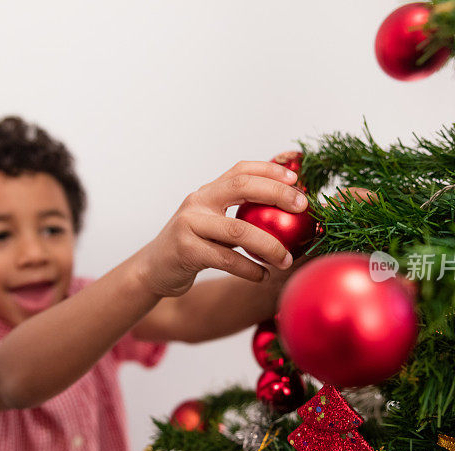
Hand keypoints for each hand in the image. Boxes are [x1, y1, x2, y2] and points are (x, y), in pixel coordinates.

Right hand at [134, 161, 308, 297]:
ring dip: (269, 245)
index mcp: (207, 193)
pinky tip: (263, 275)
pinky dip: (249, 268)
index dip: (270, 169)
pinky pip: (226, 259)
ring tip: (286, 259)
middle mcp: (197, 202)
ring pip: (238, 230)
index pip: (240, 170)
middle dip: (276, 193)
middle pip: (241, 187)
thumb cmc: (191, 249)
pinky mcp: (185, 250)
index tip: (296, 178)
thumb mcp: (211, 225)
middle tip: (302, 207)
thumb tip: (285, 215)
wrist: (152, 270)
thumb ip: (238, 217)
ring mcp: (189, 225)